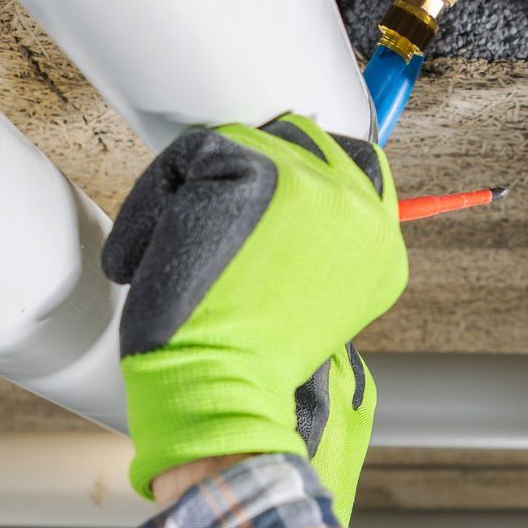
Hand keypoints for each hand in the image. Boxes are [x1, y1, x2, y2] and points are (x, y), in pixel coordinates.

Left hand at [103, 115, 404, 524]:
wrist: (223, 390)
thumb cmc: (249, 360)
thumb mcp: (305, 301)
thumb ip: (315, 243)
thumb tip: (279, 197)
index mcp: (380, 240)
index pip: (354, 161)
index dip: (294, 170)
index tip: (253, 204)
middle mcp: (358, 205)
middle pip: (292, 137)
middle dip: (241, 170)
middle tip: (201, 228)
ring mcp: (310, 185)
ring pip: (232, 145)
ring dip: (190, 194)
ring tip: (176, 259)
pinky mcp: (252, 175)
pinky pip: (186, 158)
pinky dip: (152, 208)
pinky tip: (147, 260)